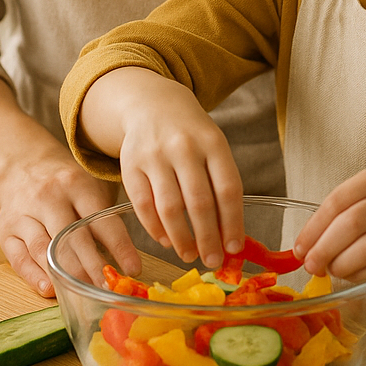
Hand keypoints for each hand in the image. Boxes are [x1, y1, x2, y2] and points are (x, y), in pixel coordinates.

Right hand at [0, 69, 136, 297]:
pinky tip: (50, 289)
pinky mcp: (6, 230)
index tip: (133, 269)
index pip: (102, 220)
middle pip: (72, 238)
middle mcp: (49, 198)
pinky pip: (19, 257)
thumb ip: (106, 214)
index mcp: (76, 184)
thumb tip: (129, 259)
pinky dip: (33, 276)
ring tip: (84, 293)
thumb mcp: (90, 185)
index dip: (120, 247)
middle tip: (109, 289)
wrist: (20, 164)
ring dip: (66, 275)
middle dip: (93, 268)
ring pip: (44, 250)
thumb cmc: (66, 182)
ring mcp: (24, 214)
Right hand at [81, 68, 244, 269]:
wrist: (152, 104)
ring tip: (190, 255)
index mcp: (213, 142)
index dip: (233, 223)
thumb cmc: (191, 134)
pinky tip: (166, 240)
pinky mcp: (130, 164)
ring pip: (169, 207)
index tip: (235, 248)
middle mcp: (184, 147)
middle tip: (212, 261)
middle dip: (208, 238)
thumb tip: (229, 236)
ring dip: (181, 238)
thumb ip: (221, 184)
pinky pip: (142, 205)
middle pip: (199, 202)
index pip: (228, 189)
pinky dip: (155, 229)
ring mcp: (155, 155)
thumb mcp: (214, 147)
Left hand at [294, 167, 365, 281]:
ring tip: (330, 271)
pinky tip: (351, 275)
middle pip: (351, 225)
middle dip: (324, 249)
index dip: (313, 229)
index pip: (336, 202)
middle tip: (310, 266)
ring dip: (342, 264)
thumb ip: (346, 206)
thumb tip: (309, 242)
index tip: (299, 248)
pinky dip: (361, 273)